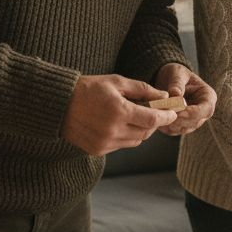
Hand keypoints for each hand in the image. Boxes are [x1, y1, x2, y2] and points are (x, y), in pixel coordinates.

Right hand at [61, 74, 176, 155]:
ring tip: (133, 117)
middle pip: (146, 132)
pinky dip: (125, 136)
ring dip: (140, 130)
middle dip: (153, 123)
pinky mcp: (97, 150)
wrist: (58, 104)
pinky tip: (118, 124)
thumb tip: (163, 95)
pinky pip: (120, 146)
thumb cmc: (88, 89)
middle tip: (153, 112)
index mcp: (119, 111)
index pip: (153, 120)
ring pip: (135, 141)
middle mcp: (113, 130)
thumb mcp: (116, 82)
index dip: (166, 116)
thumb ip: (142, 89)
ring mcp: (105, 143)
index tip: (172, 112)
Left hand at [152, 63, 216, 135]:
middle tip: (162, 112)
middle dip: (178, 119)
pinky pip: (173, 131)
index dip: (191, 113)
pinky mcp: (180, 126)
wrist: (167, 79)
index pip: (206, 110)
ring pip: (183, 128)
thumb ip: (177, 83)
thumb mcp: (177, 73)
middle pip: (194, 122)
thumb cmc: (176, 74)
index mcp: (208, 97)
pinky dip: (164, 126)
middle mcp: (203, 111)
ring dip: (169, 123)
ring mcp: (193, 121)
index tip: (176, 111)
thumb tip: (176, 95)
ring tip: (157, 112)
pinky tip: (156, 116)